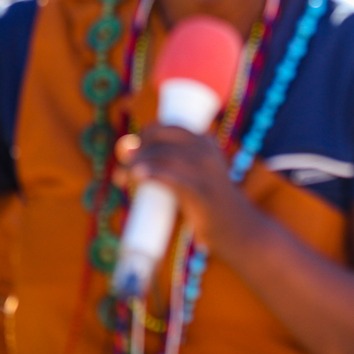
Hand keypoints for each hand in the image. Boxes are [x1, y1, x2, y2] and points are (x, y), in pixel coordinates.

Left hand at [114, 127, 262, 250]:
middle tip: (123, 167)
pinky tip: (137, 176)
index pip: (170, 127)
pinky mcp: (200, 193)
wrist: (232, 226)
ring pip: (163, 158)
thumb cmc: (203, 199)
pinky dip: (152, 175)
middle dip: (138, 150)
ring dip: (136, 164)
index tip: (133, 148)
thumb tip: (125, 150)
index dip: (147, 133)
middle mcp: (206, 152)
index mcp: (206, 142)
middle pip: (163, 141)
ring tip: (121, 178)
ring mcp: (204, 172)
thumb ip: (166, 161)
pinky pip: (172, 178)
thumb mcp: (193, 172)